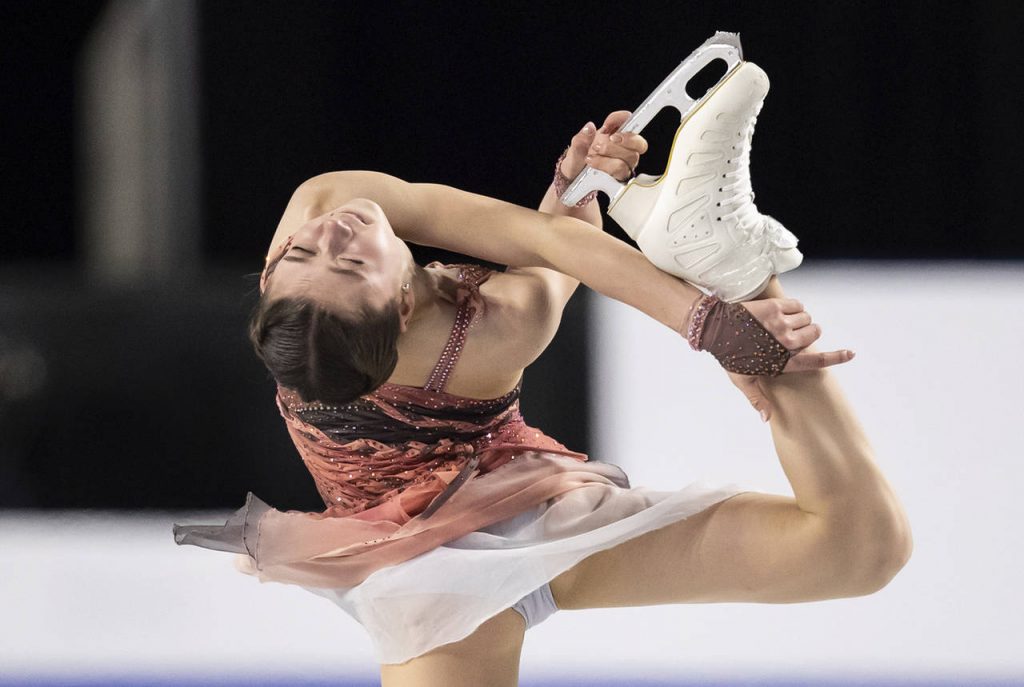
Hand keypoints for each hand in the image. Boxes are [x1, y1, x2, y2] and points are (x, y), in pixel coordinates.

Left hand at [560, 110, 648, 181]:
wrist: (574, 179)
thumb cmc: (580, 159)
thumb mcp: (577, 146)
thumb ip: (582, 137)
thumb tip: (589, 127)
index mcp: (616, 134)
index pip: (629, 121)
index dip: (621, 120)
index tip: (606, 125)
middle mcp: (625, 148)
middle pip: (639, 142)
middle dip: (622, 141)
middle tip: (600, 144)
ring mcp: (626, 163)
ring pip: (630, 158)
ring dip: (608, 157)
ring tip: (590, 158)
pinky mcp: (622, 177)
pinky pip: (622, 172)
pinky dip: (606, 168)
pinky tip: (594, 167)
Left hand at [725, 298, 854, 420]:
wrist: (715, 329)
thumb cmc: (729, 356)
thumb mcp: (743, 381)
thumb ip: (757, 399)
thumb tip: (767, 420)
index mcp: (782, 361)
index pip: (816, 361)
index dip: (836, 357)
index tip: (851, 353)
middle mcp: (786, 343)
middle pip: (815, 332)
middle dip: (809, 332)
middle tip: (793, 334)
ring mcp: (781, 324)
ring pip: (807, 317)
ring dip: (800, 319)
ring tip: (783, 324)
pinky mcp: (775, 308)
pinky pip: (797, 305)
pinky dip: (794, 307)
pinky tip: (783, 312)